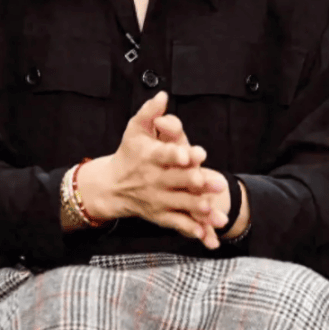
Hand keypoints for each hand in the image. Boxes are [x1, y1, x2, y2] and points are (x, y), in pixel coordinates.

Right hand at [78, 92, 226, 246]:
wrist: (111, 187)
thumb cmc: (128, 154)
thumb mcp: (135, 129)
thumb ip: (150, 112)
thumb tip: (163, 95)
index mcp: (149, 156)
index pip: (164, 154)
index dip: (177, 154)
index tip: (191, 154)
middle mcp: (153, 179)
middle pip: (177, 180)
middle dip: (196, 182)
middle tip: (217, 183)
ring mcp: (157, 199)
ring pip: (180, 204)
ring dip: (197, 207)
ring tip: (213, 209)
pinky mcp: (160, 215)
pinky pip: (176, 223)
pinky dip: (190, 229)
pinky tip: (204, 234)